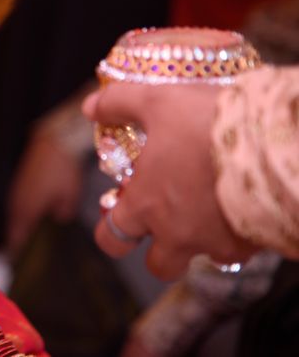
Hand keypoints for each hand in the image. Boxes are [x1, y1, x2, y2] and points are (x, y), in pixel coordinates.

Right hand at [6, 133, 82, 257]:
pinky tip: (37, 214)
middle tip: (29, 255)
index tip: (22, 266)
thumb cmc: (64, 170)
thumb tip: (58, 218)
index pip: (16, 238)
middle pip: (15, 227)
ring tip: (33, 237)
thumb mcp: (69, 196)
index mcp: (25, 210)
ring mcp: (18, 188)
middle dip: (21, 240)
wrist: (56, 138)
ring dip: (23, 225)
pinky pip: (21, 201)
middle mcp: (16, 201)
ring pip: (17, 213)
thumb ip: (62, 213)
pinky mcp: (22, 178)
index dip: (19, 253)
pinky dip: (26, 211)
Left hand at [84, 83, 257, 278]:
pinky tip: (243, 202)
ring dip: (204, 239)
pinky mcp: (254, 244)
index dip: (111, 231)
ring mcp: (218, 244)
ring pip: (206, 257)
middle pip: (160, 266)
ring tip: (212, 206)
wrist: (275, 146)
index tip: (119, 216)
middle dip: (160, 250)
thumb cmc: (208, 124)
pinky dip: (239, 231)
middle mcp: (178, 235)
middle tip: (168, 221)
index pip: (112, 238)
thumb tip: (90, 107)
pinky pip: (242, 247)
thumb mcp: (156, 101)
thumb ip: (118, 104)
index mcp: (145, 206)